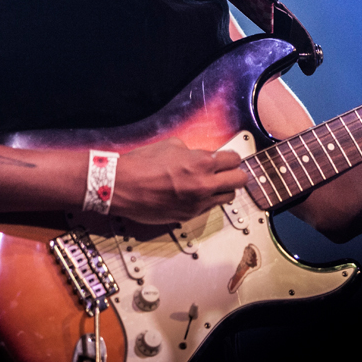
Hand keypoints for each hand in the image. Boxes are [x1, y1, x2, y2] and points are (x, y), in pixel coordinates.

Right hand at [111, 138, 247, 223]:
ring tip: (211, 185)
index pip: (235, 160)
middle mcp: (204, 184)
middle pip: (240, 181)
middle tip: (227, 172)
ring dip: (223, 190)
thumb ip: (193, 152)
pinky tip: (195, 195)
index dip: (231, 158)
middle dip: (235, 174)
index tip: (227, 159)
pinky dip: (206, 201)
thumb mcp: (172, 145)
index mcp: (202, 163)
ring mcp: (198, 203)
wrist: (121, 186)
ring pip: (228, 197)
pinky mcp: (188, 216)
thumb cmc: (142, 163)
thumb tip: (201, 156)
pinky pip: (208, 208)